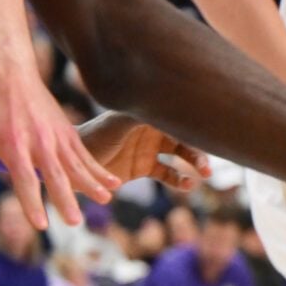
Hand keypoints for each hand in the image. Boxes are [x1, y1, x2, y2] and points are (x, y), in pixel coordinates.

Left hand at [0, 46, 117, 228]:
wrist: (6, 69)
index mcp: (13, 145)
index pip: (25, 181)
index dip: (32, 204)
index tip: (41, 225)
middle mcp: (39, 141)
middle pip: (56, 175)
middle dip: (67, 200)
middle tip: (76, 222)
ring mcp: (56, 135)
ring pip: (77, 164)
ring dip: (92, 184)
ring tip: (106, 200)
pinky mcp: (66, 130)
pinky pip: (85, 154)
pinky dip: (99, 169)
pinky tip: (114, 183)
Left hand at [78, 112, 211, 191]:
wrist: (71, 165)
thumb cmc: (93, 138)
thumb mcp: (120, 123)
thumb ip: (144, 112)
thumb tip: (170, 100)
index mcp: (148, 111)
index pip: (179, 114)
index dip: (198, 123)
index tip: (214, 134)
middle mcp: (152, 127)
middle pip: (186, 134)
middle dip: (201, 147)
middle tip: (209, 164)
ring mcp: (149, 148)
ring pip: (182, 155)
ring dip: (195, 163)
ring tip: (203, 175)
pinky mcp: (144, 168)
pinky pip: (169, 174)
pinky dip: (180, 180)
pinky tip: (187, 186)